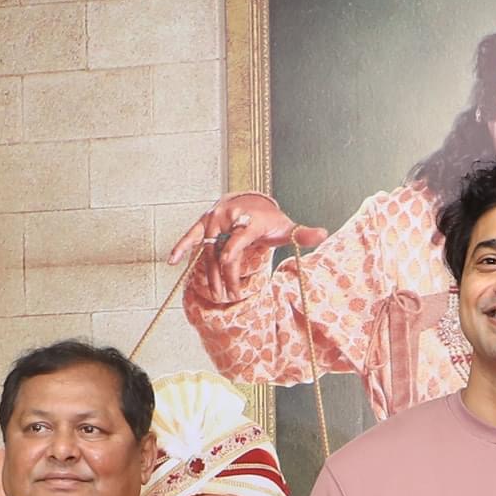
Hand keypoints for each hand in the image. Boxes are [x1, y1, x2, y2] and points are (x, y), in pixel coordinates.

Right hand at [169, 193, 327, 304]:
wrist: (248, 200)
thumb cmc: (269, 219)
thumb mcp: (286, 227)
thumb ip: (303, 233)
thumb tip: (324, 234)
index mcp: (249, 219)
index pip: (239, 238)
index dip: (233, 253)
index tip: (229, 268)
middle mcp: (229, 217)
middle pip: (223, 250)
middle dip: (226, 274)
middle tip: (231, 296)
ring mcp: (214, 220)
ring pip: (208, 249)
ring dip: (209, 272)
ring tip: (215, 293)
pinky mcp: (203, 223)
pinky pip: (190, 236)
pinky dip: (181, 247)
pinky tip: (171, 261)